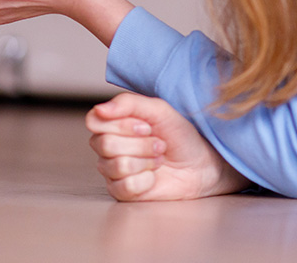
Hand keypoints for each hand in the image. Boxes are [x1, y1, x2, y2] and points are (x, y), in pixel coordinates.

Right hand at [86, 92, 249, 200]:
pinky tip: (154, 177)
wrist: (201, 165)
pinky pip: (125, 186)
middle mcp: (108, 146)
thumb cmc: (180, 136)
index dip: (121, 124)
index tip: (146, 126)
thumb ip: (128, 103)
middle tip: (159, 144)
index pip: (94, 121)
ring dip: (146, 161)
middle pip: (105, 144)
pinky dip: (146, 181)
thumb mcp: (159, 110)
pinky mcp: (122, 191)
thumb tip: (100, 109)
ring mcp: (113, 170)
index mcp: (113, 124)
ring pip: (116, 165)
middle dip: (140, 144)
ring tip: (158, 159)